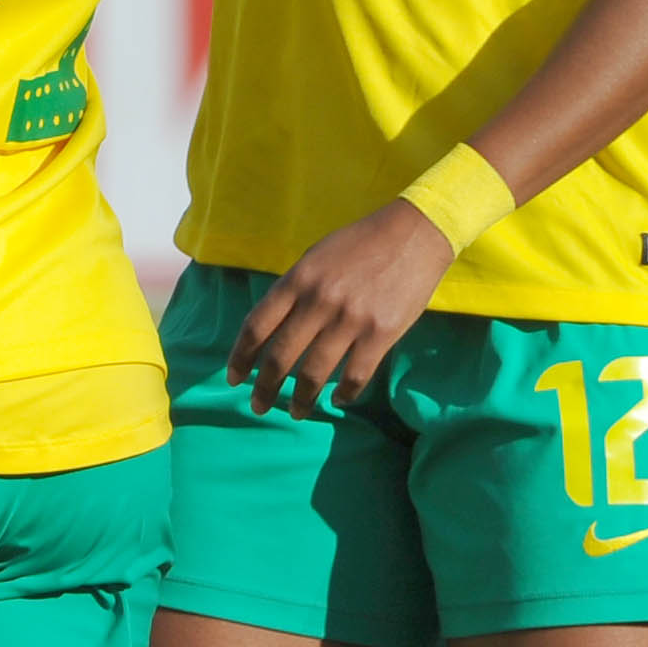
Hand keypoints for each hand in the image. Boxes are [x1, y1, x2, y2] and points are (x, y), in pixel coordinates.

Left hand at [228, 202, 453, 418]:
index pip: (256, 326)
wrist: (413, 234)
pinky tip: (338, 400)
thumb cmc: (359, 244)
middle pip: (280, 356)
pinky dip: (345, 393)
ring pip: (315, 372)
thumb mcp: (314, 257)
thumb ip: (293, 291)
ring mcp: (350, 320)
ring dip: (302, 399)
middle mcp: (318, 301)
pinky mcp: (382, 333)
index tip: (233, 378)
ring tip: (297, 412)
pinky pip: (356, 374)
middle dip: (265, 387)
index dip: (241, 356)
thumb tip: (272, 329)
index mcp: (297, 280)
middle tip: (258, 407)